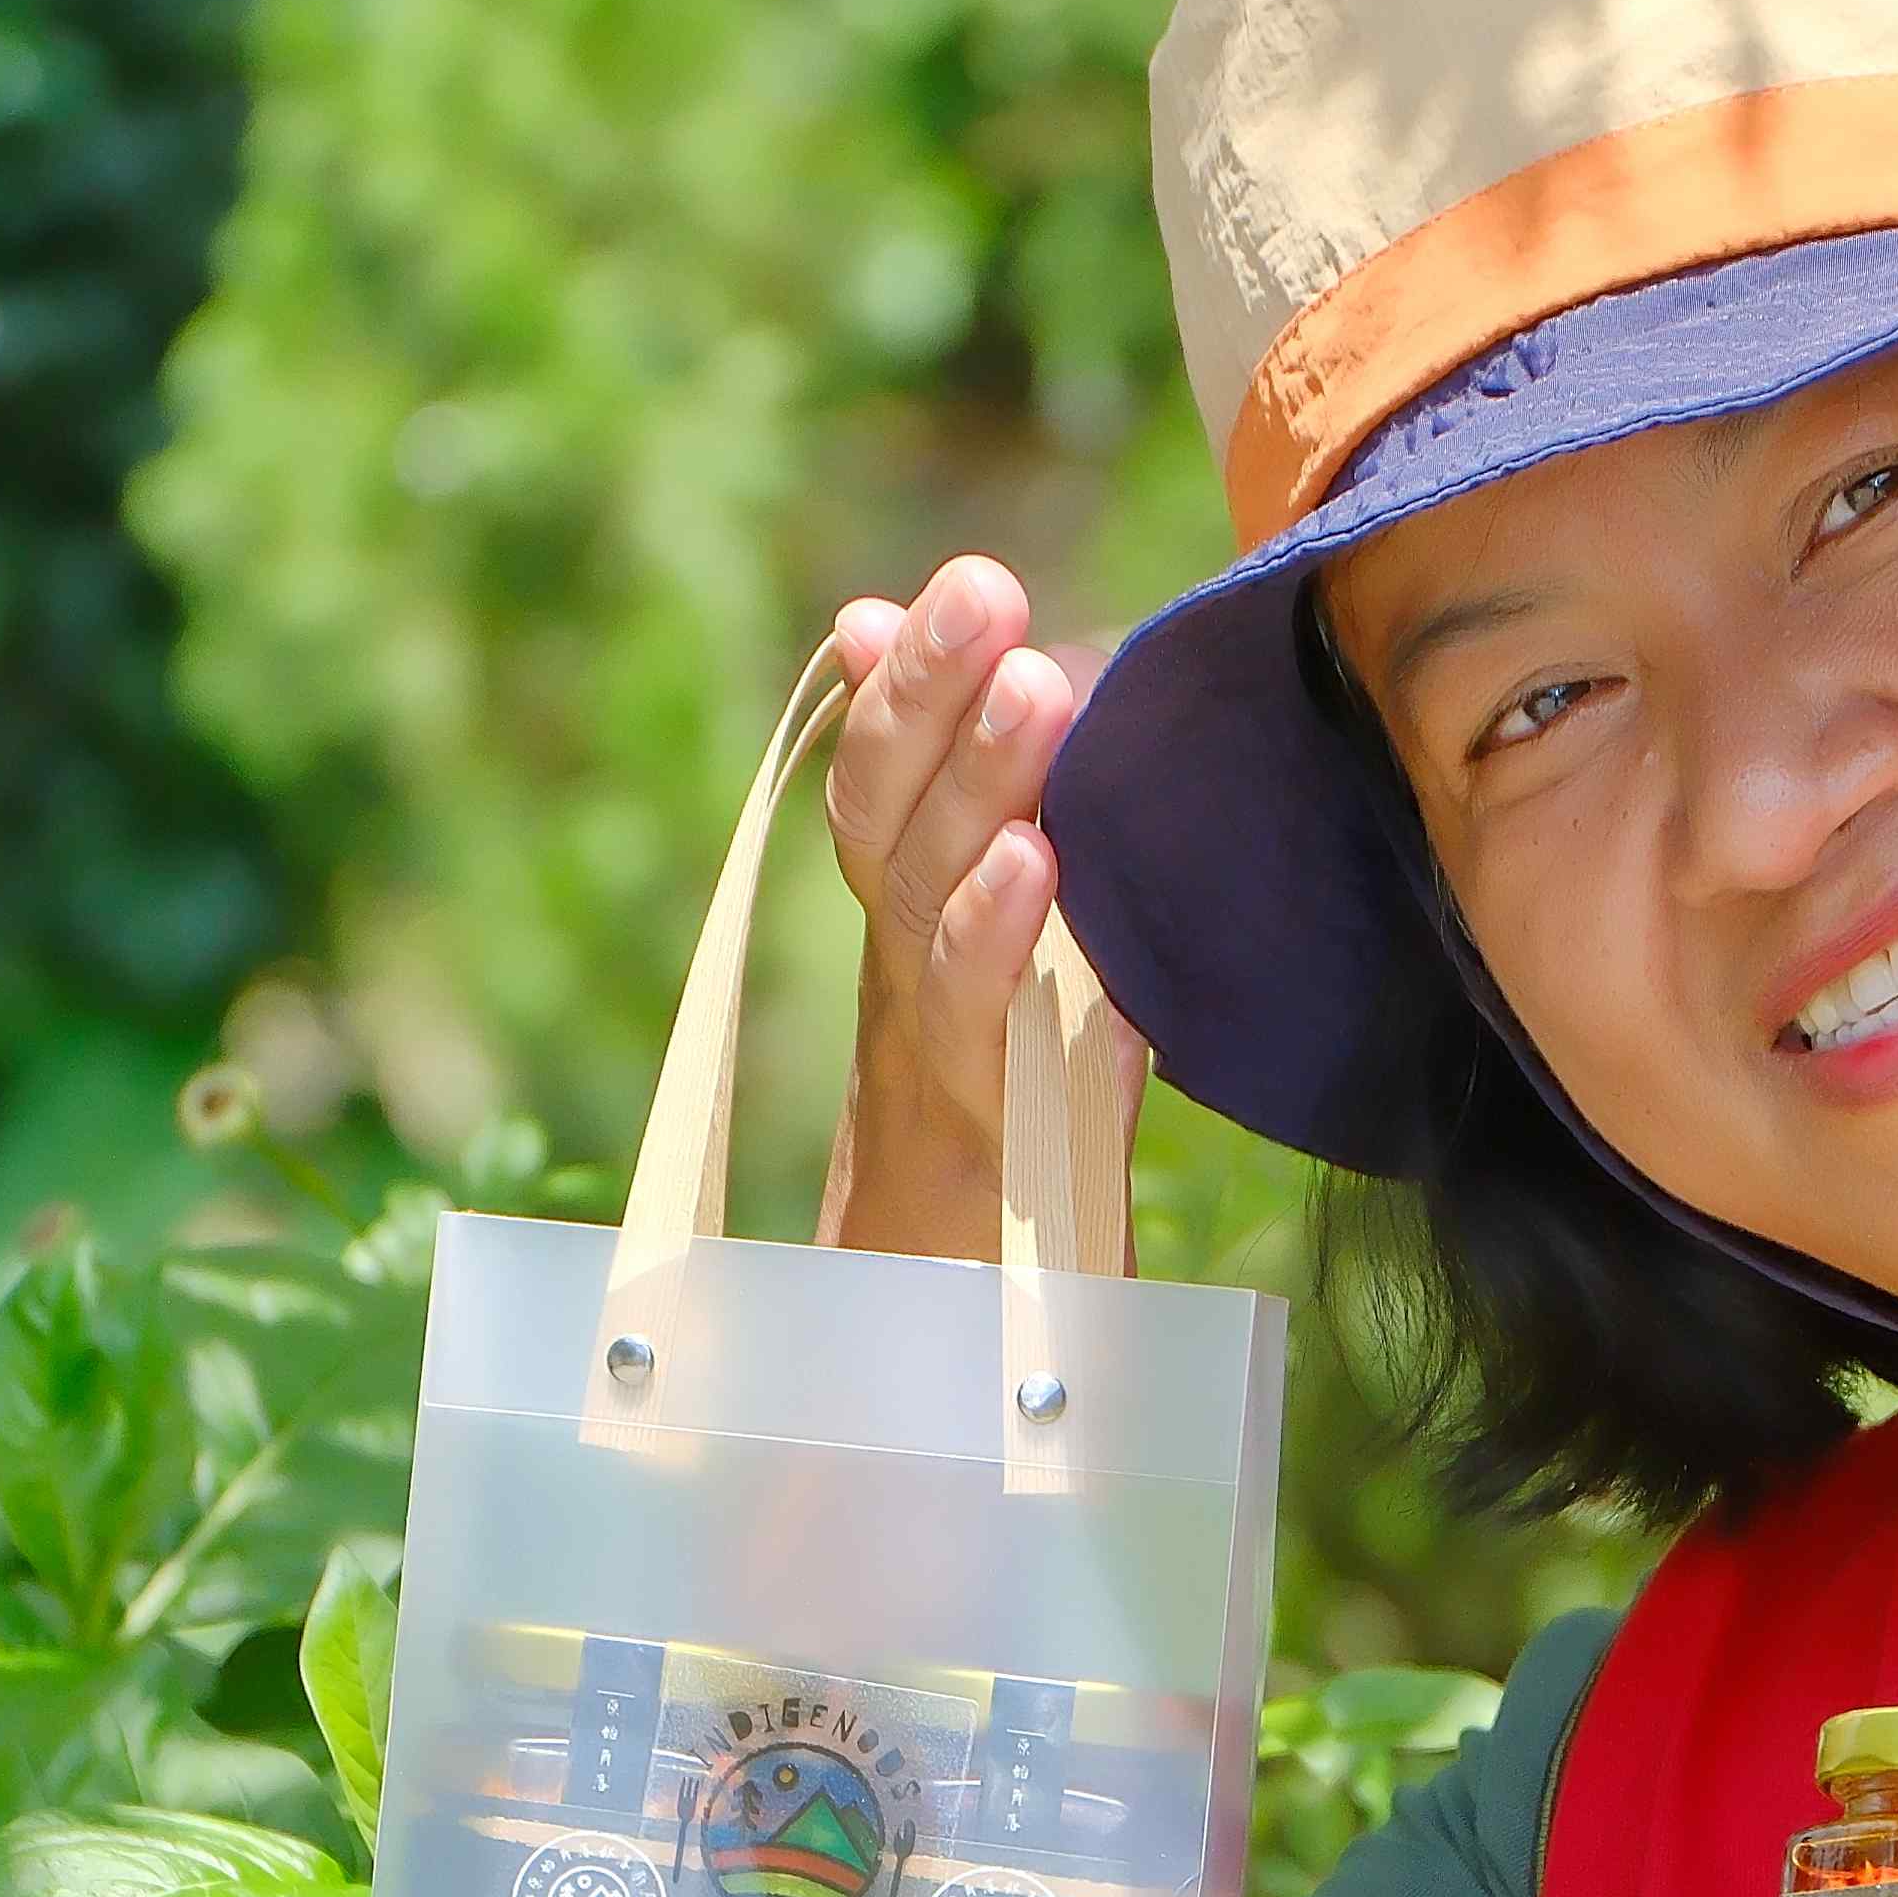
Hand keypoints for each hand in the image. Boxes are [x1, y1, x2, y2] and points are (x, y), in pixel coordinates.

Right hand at [805, 556, 1084, 1259]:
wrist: (933, 1316)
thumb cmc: (982, 1102)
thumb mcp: (975, 937)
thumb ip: (940, 790)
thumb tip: (859, 619)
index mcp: (906, 920)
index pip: (882, 777)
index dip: (908, 680)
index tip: (968, 581)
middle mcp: (899, 972)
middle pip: (887, 818)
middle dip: (929, 697)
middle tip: (983, 590)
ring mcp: (933, 1050)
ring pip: (925, 902)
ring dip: (975, 788)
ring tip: (1033, 689)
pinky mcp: (988, 1131)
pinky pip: (983, 1024)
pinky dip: (999, 939)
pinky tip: (1038, 866)